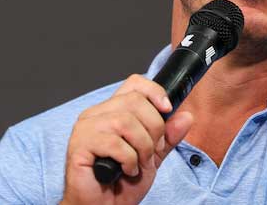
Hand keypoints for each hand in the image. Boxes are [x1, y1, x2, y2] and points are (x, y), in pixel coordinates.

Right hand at [62, 74, 194, 204]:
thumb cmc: (121, 183)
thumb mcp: (153, 157)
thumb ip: (168, 137)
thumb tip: (186, 116)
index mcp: (112, 111)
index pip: (134, 83)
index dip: (154, 92)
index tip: (167, 109)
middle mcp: (96, 114)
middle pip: (135, 101)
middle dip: (154, 129)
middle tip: (152, 152)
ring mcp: (86, 128)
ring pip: (126, 121)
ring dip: (142, 147)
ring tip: (139, 163)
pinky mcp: (79, 145)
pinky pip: (114, 143)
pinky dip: (128, 160)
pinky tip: (126, 170)